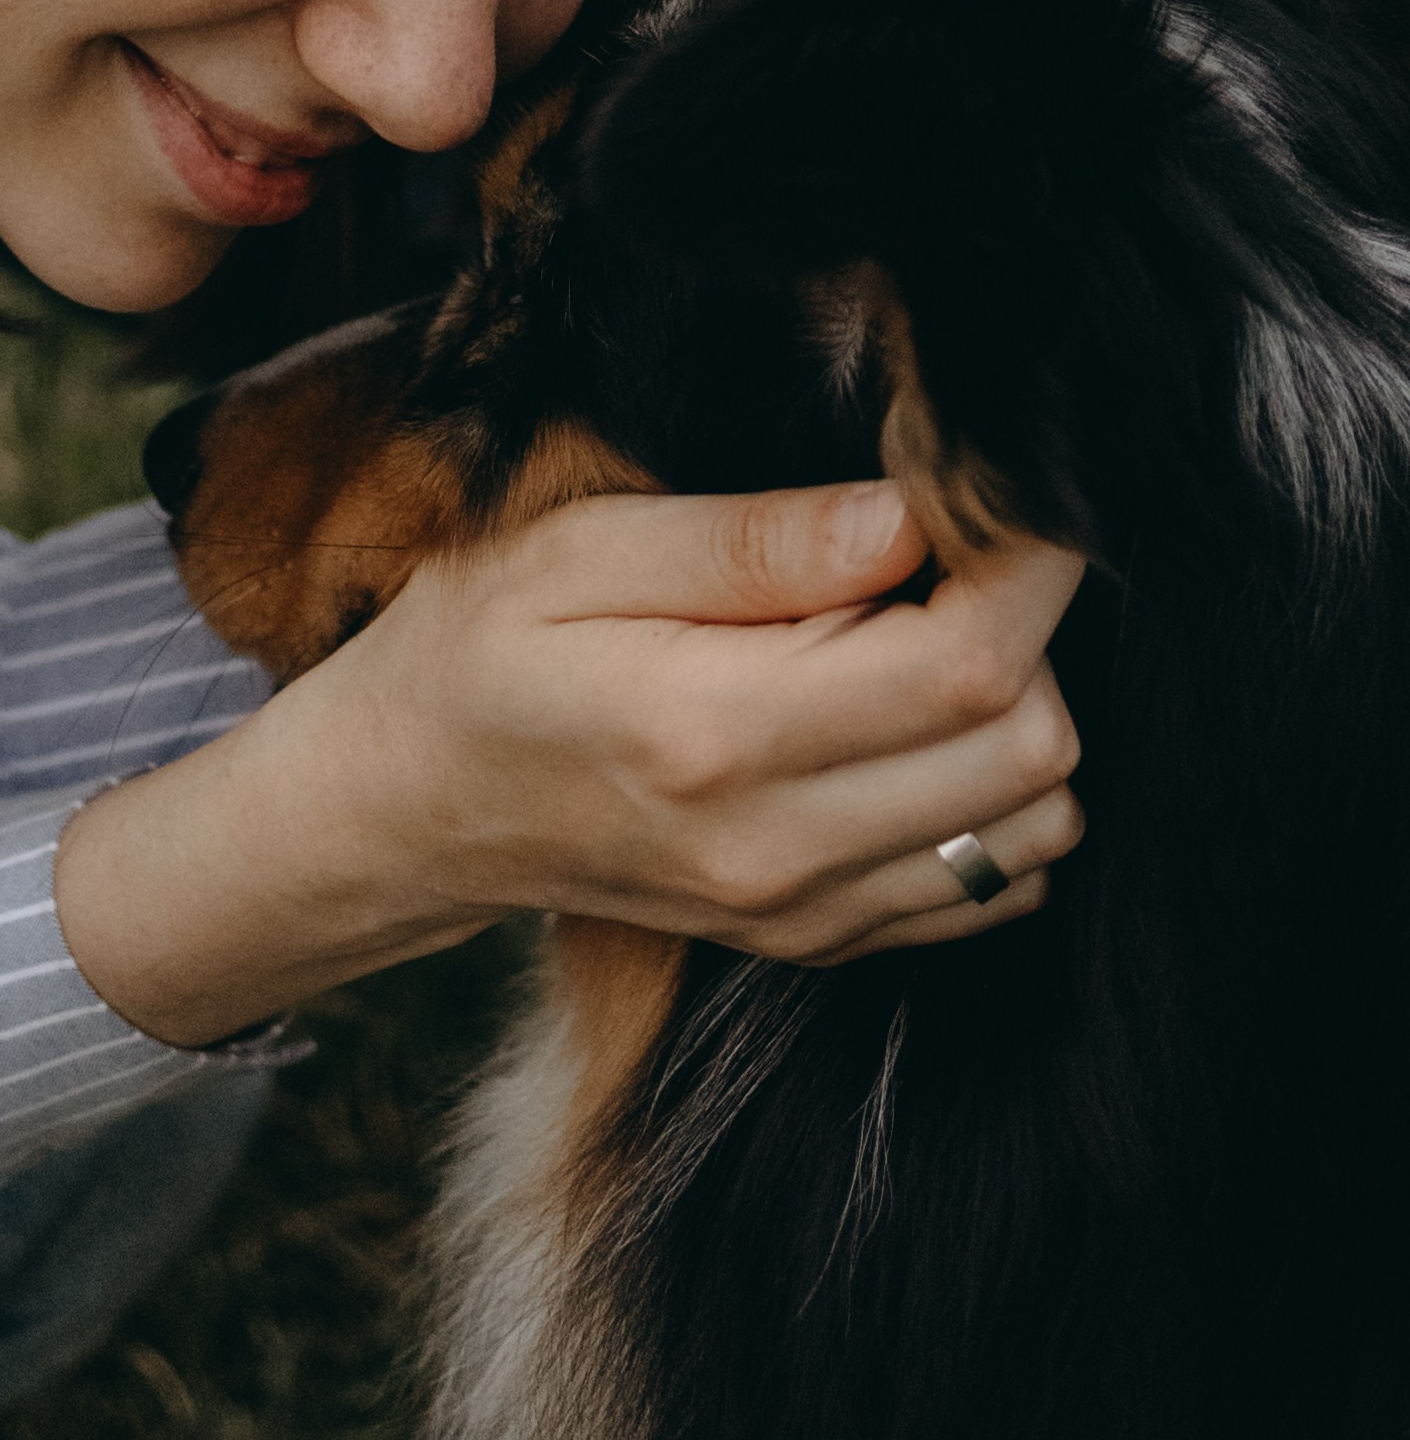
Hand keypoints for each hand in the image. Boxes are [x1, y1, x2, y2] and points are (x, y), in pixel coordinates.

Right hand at [54, 478, 1084, 1045]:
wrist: (406, 808)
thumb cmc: (478, 651)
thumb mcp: (579, 548)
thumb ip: (753, 540)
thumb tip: (913, 517)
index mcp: (714, 733)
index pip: (969, 665)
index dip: (1026, 568)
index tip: (998, 499)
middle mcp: (775, 847)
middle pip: (1030, 751)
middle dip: (1026, 634)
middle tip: (934, 564)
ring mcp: (801, 912)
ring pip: (1034, 826)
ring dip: (1014, 720)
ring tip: (909, 645)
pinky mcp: (817, 940)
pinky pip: (989, 884)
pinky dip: (988, 799)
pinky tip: (899, 727)